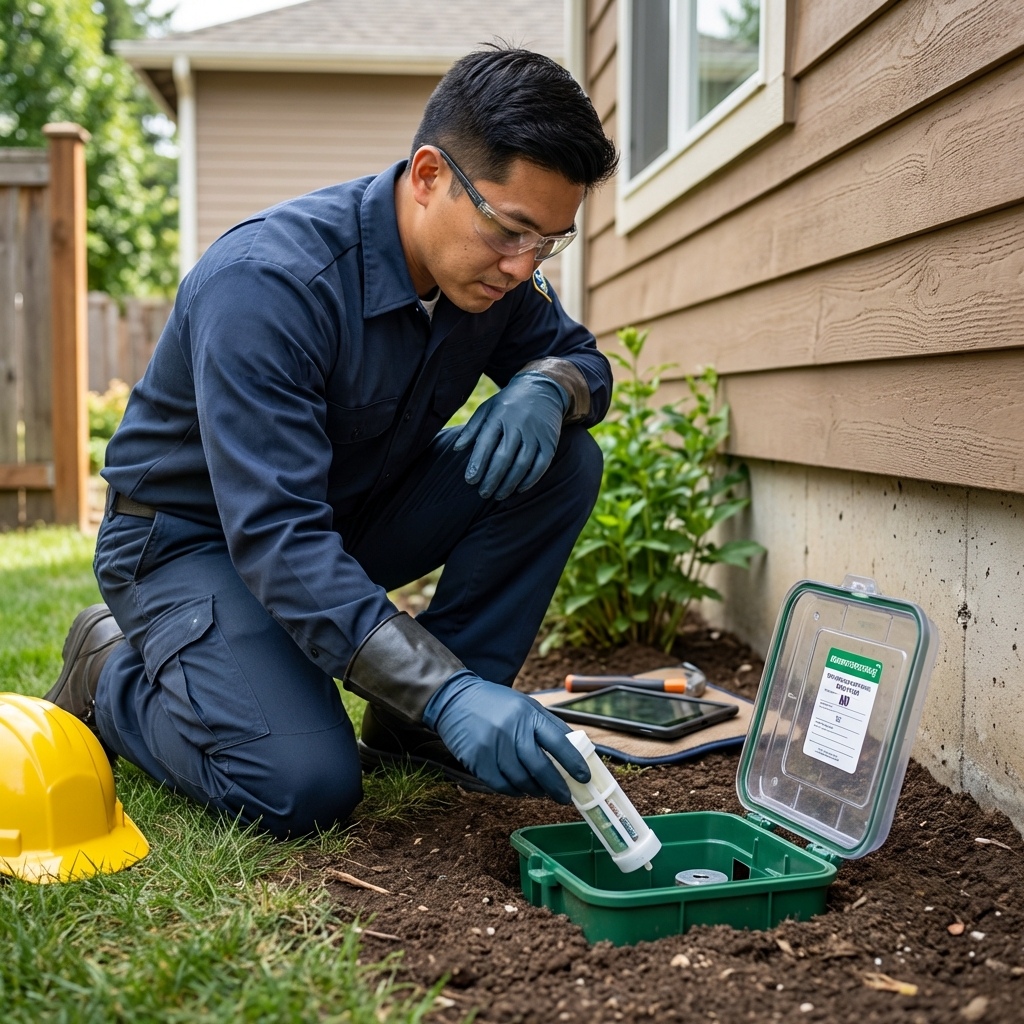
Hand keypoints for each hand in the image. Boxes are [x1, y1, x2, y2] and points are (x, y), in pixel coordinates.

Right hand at [422, 671, 590, 800]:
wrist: (456, 699)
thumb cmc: (496, 704)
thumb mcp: (525, 705)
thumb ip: (548, 726)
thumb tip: (574, 750)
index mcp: (528, 714)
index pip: (557, 741)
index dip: (573, 762)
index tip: (584, 777)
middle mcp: (511, 729)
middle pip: (540, 766)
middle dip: (556, 786)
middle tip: (565, 797)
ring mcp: (492, 745)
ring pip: (521, 779)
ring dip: (535, 790)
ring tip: (541, 791)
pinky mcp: (477, 759)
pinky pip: (501, 785)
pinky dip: (514, 791)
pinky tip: (519, 789)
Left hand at [454, 371, 567, 499]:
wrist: (543, 389)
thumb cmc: (508, 403)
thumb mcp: (487, 408)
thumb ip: (472, 429)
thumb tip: (456, 449)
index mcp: (499, 416)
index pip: (486, 443)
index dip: (478, 464)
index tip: (470, 480)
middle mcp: (518, 425)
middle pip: (503, 457)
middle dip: (492, 478)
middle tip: (483, 493)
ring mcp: (535, 434)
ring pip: (522, 464)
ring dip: (509, 483)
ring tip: (498, 495)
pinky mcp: (550, 442)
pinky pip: (540, 465)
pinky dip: (530, 479)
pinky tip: (519, 489)